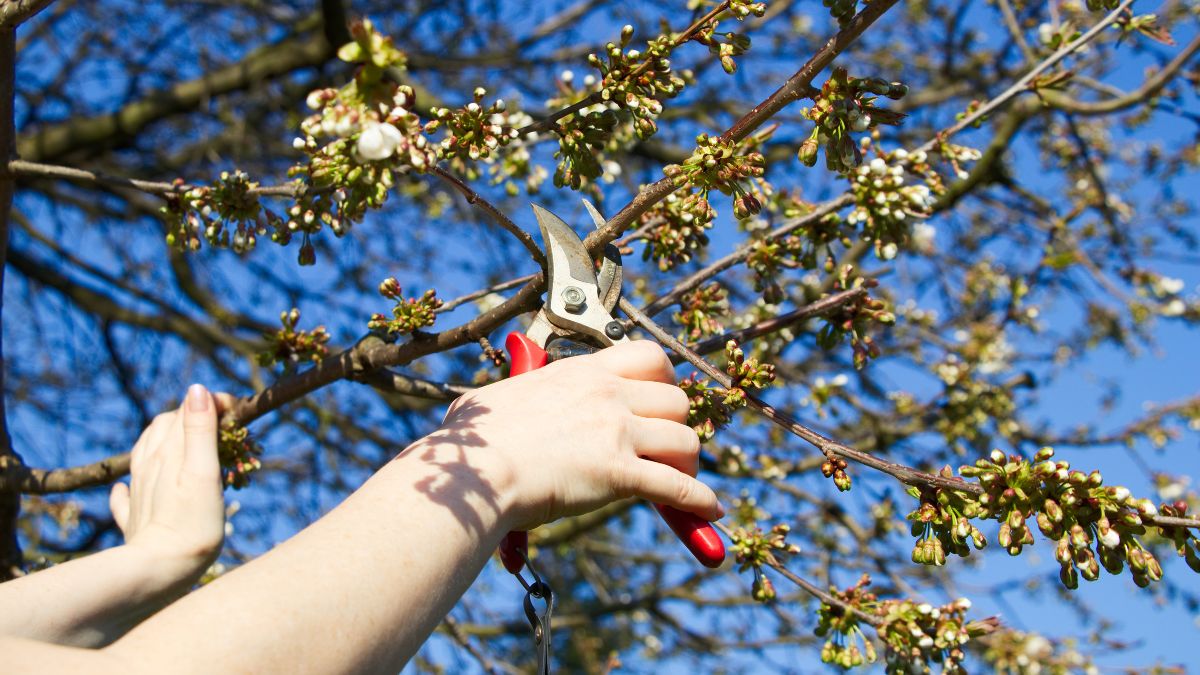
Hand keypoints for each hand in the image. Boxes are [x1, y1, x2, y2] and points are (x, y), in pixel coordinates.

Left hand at [109, 384, 226, 583]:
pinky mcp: (133, 518)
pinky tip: (131, 487)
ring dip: (166, 442)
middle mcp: (147, 466)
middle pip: (164, 427)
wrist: (158, 572)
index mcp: (165, 452)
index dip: (211, 403)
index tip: (236, 412)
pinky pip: (125, 494)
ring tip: (188, 449)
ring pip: (145, 452)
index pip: (185, 409)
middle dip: (192, 420)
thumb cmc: (190, 524)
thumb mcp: (204, 473)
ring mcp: (137, 492)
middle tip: (222, 432)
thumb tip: (198, 389)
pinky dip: (131, 484)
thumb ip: (200, 430)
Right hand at [436, 340, 722, 529]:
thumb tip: (488, 405)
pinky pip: (678, 487)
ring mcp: (617, 432)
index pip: (647, 356)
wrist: (475, 473)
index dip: (663, 380)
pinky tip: (708, 512)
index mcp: (581, 372)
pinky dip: (698, 502)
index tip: (658, 401)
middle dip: (677, 425)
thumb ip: (511, 395)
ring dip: (687, 463)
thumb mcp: (498, 399)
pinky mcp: (621, 473)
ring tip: (679, 481)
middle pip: (677, 399)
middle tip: (667, 447)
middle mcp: (607, 395)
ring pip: (685, 439)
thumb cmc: (474, 443)